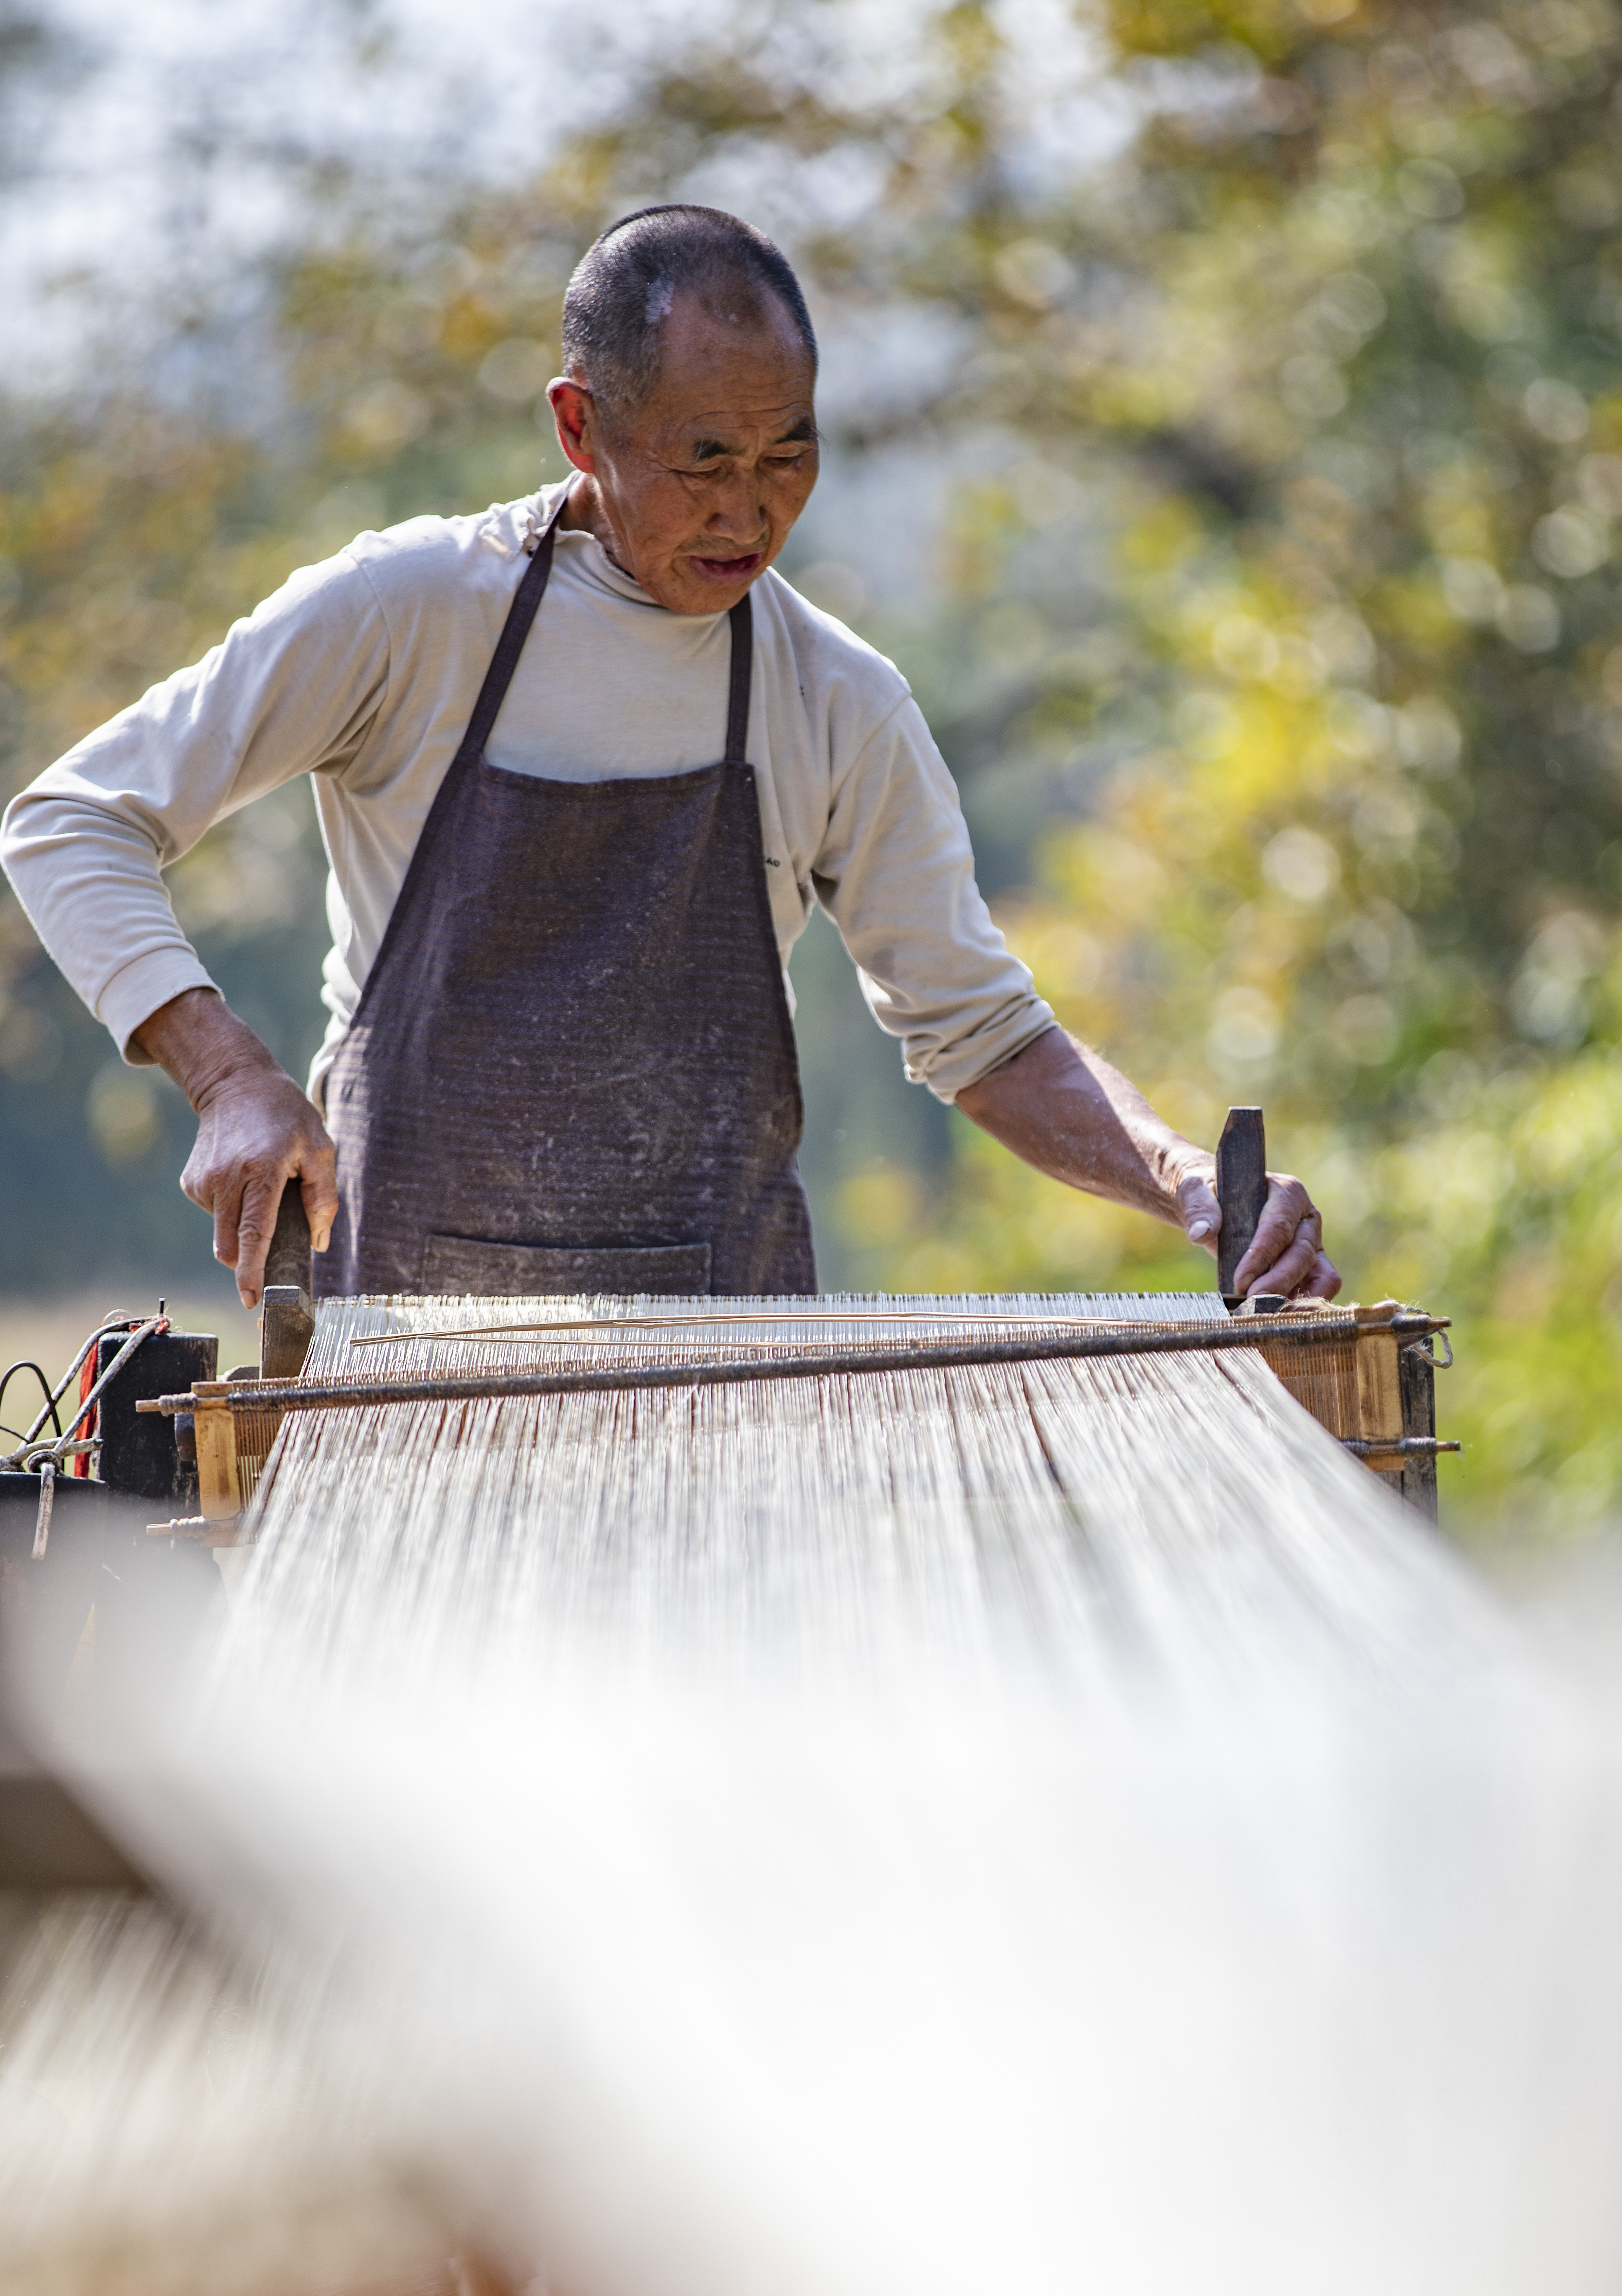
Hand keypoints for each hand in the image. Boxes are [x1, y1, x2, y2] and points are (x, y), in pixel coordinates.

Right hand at [132, 989, 337, 1307]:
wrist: (236, 1084)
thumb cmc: (286, 1116)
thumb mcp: (319, 1148)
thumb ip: (324, 1197)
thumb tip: (319, 1242)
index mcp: (263, 1169)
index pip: (256, 1231)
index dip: (253, 1270)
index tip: (251, 1298)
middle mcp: (228, 1177)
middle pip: (232, 1244)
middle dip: (247, 1264)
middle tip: (267, 1265)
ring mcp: (205, 1181)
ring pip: (223, 1233)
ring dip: (244, 1229)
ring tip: (262, 1192)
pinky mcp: (192, 1182)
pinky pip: (215, 1215)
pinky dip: (232, 1211)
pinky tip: (242, 1182)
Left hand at [1175, 1165, 1340, 1300]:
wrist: (1213, 1205)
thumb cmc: (1208, 1195)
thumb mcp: (1195, 1191)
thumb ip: (1197, 1206)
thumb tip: (1201, 1233)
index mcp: (1286, 1192)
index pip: (1279, 1227)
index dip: (1261, 1257)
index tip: (1239, 1282)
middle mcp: (1306, 1218)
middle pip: (1302, 1254)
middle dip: (1278, 1283)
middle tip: (1251, 1305)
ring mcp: (1312, 1244)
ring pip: (1322, 1276)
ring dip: (1298, 1300)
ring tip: (1268, 1316)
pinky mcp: (1310, 1267)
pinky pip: (1318, 1289)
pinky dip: (1302, 1306)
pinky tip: (1276, 1318)